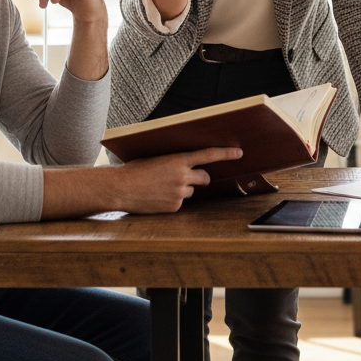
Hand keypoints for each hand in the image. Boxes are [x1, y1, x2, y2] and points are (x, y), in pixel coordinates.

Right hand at [109, 147, 242, 212]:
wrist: (121, 188)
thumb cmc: (135, 170)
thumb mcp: (157, 158)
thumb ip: (175, 161)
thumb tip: (187, 162)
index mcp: (178, 160)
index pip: (209, 155)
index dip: (226, 153)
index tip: (239, 152)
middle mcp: (182, 176)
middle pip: (205, 178)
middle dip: (201, 178)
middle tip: (192, 177)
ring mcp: (179, 193)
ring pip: (192, 192)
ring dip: (184, 190)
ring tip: (163, 187)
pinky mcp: (174, 207)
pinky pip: (181, 203)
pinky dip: (173, 201)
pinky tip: (159, 197)